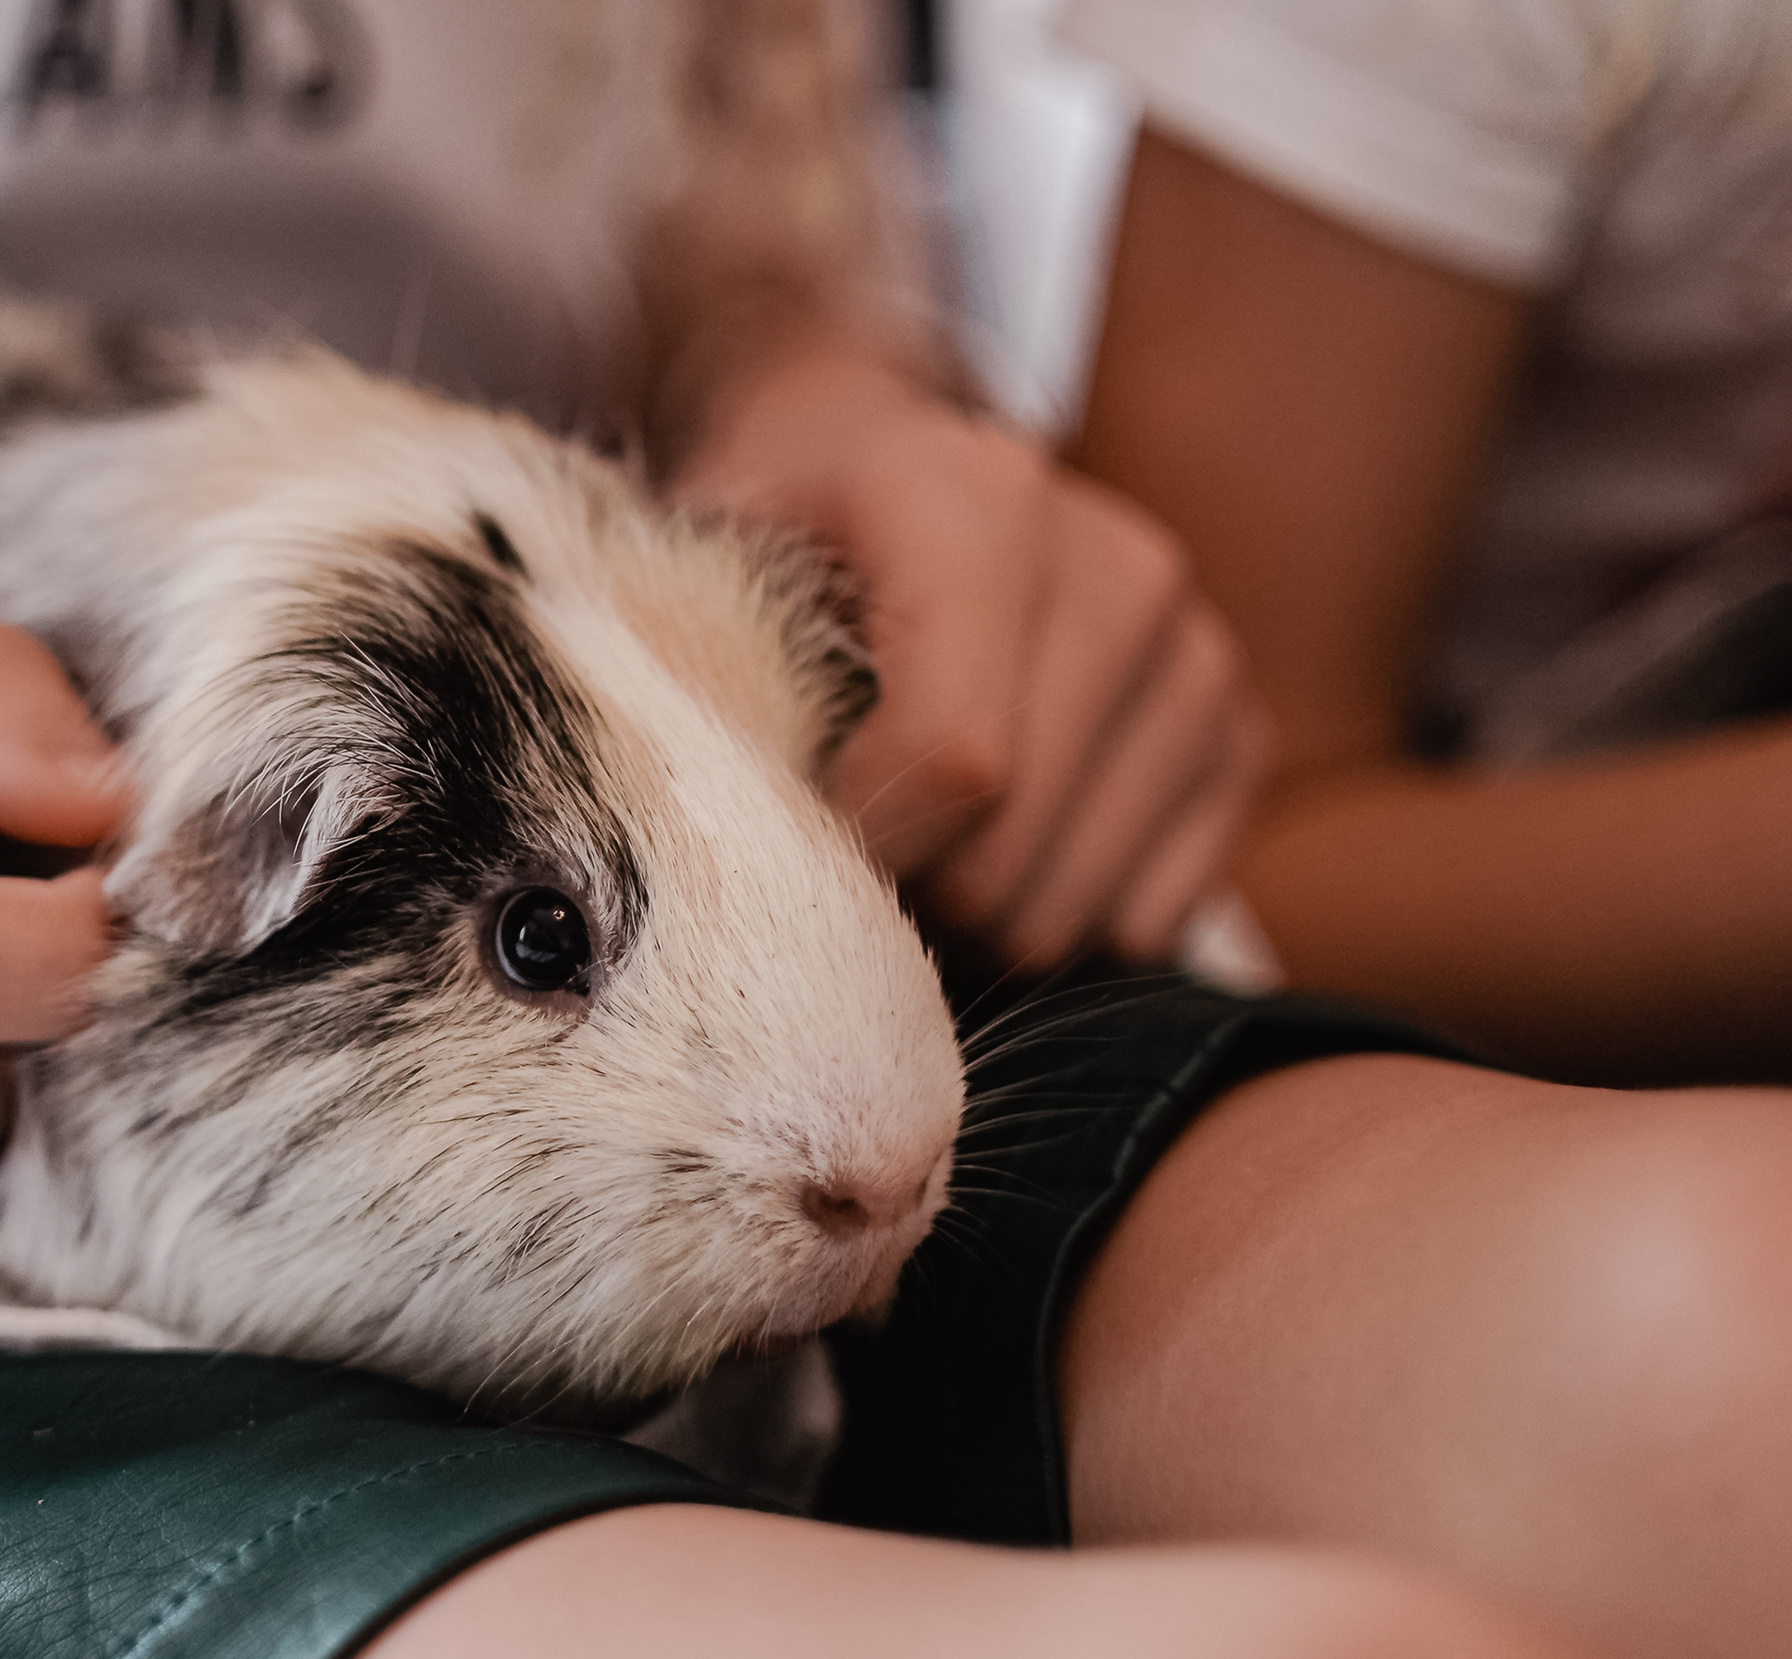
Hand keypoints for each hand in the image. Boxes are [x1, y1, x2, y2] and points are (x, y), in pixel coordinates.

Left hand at [674, 344, 1271, 967]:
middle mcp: (1120, 566)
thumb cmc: (781, 539)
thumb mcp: (705, 563)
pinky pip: (1148, 923)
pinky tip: (989, 861)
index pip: (955, 756)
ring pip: (1076, 909)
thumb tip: (671, 843)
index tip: (773, 869)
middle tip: (823, 875)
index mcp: (978, 502)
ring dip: (966, 930)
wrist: (892, 474)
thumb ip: (685, 669)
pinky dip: (1055, 929)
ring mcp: (1195, 653)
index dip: (855, 854)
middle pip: (1012, 853)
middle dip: (898, 906)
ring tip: (902, 862)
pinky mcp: (1239, 732)